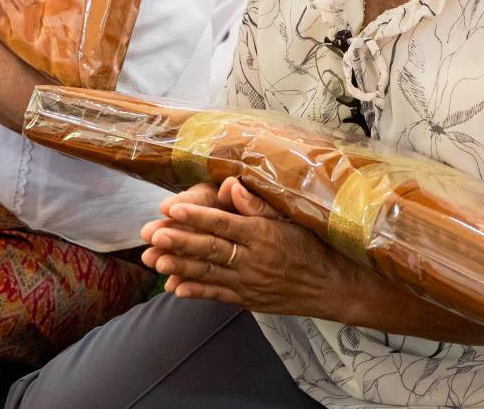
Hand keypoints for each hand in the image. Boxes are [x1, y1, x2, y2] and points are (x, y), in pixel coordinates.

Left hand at [140, 177, 354, 314]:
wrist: (333, 287)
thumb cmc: (313, 245)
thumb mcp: (292, 218)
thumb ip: (259, 204)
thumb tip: (232, 184)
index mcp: (263, 234)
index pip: (223, 223)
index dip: (196, 215)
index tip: (171, 207)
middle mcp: (254, 260)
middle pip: (210, 249)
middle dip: (178, 241)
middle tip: (150, 235)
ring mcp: (249, 283)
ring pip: (209, 274)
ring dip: (179, 267)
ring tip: (153, 261)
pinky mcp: (248, 299)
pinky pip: (218, 296)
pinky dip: (196, 292)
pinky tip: (175, 288)